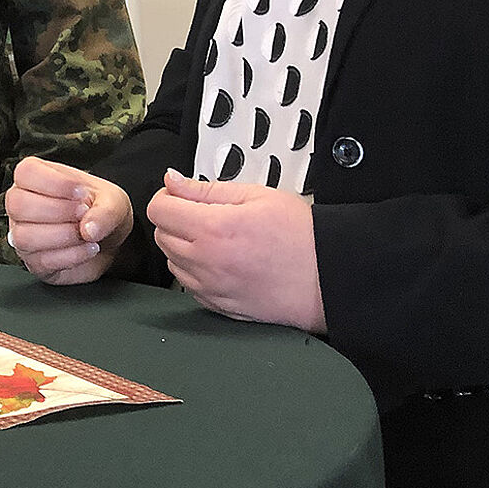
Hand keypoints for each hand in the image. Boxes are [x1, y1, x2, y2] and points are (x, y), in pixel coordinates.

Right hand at [4, 156, 132, 284]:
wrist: (108, 240)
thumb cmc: (100, 210)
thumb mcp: (113, 201)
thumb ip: (106, 211)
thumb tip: (89, 228)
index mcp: (35, 179)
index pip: (26, 172)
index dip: (54, 183)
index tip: (80, 193)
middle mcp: (22, 206)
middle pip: (18, 205)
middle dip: (57, 210)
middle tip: (83, 212)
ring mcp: (23, 235)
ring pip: (24, 237)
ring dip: (62, 235)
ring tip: (87, 234)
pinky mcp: (34, 262)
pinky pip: (41, 261)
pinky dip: (71, 256)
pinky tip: (88, 248)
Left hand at [145, 169, 325, 332]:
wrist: (329, 277)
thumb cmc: (300, 234)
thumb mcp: (256, 195)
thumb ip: (206, 189)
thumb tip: (172, 180)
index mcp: (212, 229)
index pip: (159, 210)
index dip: (168, 196)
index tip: (182, 195)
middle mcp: (205, 262)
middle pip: (161, 235)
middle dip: (174, 220)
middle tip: (201, 214)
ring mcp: (210, 288)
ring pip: (172, 262)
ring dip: (182, 246)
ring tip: (214, 238)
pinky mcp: (219, 307)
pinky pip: (188, 286)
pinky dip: (195, 271)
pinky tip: (219, 261)